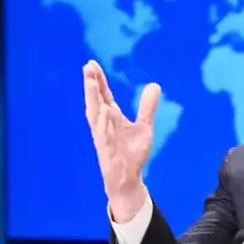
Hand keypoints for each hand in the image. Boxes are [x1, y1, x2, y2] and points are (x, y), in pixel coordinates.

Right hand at [83, 60, 160, 221]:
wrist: (128, 179)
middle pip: (95, 101)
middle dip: (91, 85)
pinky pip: (104, 135)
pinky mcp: (106, 151)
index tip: (91, 64)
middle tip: (88, 67)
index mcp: (111, 117)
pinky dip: (103, 124)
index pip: (103, 95)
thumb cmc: (132, 153)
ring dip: (93, 99)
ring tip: (92, 83)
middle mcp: (104, 125)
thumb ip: (147, 107)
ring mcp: (103, 137)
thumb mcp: (144, 127)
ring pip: (95, 116)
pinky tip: (104, 111)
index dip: (98, 80)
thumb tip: (155, 85)